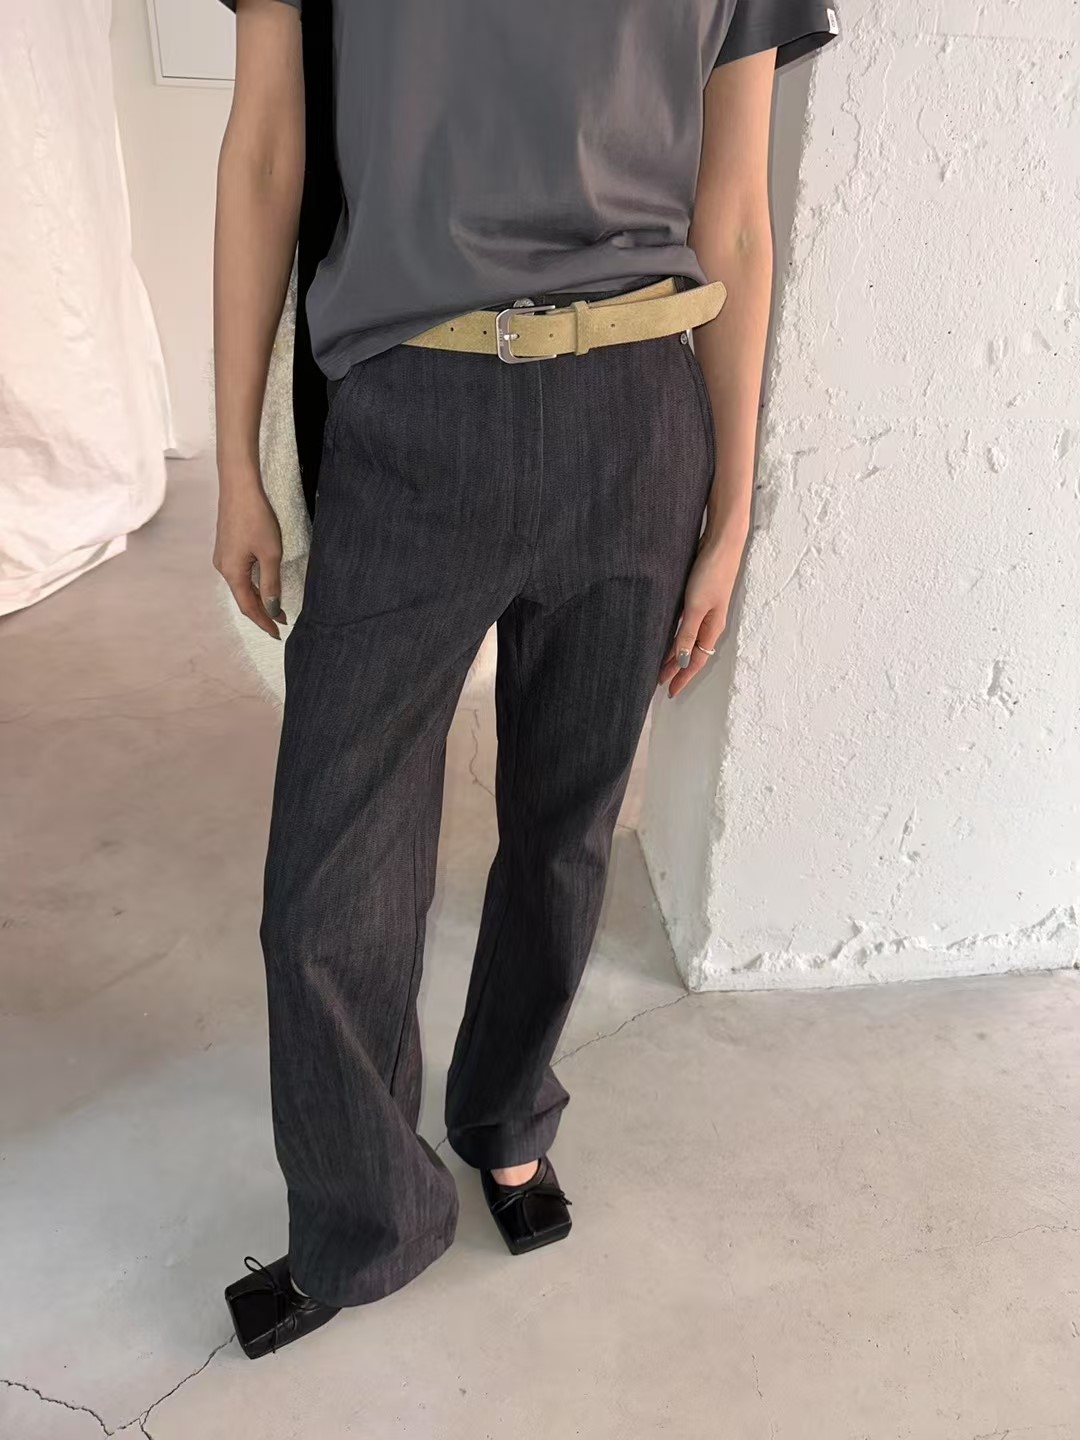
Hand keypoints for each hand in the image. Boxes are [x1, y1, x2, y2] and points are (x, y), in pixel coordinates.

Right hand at [213, 465, 288, 639]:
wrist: (239, 488)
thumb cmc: (256, 518)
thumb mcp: (270, 554)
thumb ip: (271, 583)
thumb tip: (273, 608)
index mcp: (232, 573)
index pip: (249, 607)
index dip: (264, 621)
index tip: (277, 633)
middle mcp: (223, 568)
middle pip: (244, 598)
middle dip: (262, 612)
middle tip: (282, 622)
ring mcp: (223, 557)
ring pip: (242, 586)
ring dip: (259, 598)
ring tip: (276, 608)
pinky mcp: (227, 547)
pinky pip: (240, 573)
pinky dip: (253, 584)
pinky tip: (264, 585)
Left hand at [658, 523, 747, 697]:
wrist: (722, 542)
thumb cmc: (711, 573)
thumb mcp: (696, 607)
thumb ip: (688, 633)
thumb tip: (683, 661)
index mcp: (712, 627)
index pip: (697, 661)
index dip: (683, 677)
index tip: (670, 691)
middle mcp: (710, 621)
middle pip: (693, 652)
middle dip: (677, 668)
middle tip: (659, 681)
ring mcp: (706, 609)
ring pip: (689, 639)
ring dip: (676, 652)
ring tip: (660, 664)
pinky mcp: (699, 596)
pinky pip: (686, 624)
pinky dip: (677, 635)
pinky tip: (666, 635)